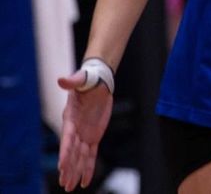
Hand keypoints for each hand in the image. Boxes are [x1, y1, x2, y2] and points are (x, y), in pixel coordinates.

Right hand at [57, 70, 113, 190]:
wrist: (96, 84)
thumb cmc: (87, 81)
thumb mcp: (80, 80)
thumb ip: (72, 82)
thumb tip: (61, 79)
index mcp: (70, 118)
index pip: (67, 138)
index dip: (65, 152)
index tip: (62, 165)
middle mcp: (75, 130)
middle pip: (71, 152)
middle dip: (68, 168)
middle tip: (64, 184)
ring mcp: (84, 135)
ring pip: (79, 157)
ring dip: (75, 172)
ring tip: (70, 187)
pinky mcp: (93, 137)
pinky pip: (90, 154)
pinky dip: (88, 167)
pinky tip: (84, 181)